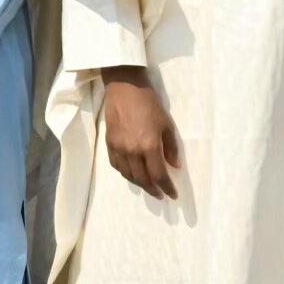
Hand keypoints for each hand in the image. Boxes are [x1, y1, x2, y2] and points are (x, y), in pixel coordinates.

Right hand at [101, 68, 180, 198]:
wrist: (125, 88)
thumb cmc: (149, 104)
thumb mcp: (167, 124)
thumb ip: (170, 147)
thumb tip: (174, 165)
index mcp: (149, 147)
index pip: (159, 175)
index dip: (167, 187)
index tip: (173, 195)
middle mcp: (132, 151)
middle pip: (142, 179)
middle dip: (152, 189)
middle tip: (160, 194)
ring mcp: (118, 148)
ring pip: (128, 174)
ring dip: (139, 183)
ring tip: (147, 185)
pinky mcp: (109, 143)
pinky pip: (116, 165)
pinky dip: (125, 173)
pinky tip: (131, 172)